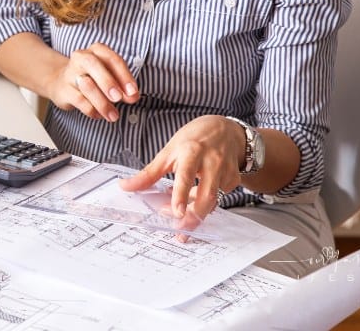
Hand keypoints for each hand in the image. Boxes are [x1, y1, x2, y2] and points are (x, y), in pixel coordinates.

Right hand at [45, 42, 139, 120]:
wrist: (61, 82)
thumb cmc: (92, 77)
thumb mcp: (109, 76)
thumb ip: (122, 85)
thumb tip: (133, 97)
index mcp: (97, 50)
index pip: (112, 59)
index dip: (124, 76)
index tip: (133, 92)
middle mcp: (81, 57)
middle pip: (94, 65)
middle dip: (108, 83)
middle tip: (119, 98)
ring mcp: (70, 73)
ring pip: (86, 85)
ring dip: (102, 102)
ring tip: (113, 115)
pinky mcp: (64, 90)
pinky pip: (79, 100)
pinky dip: (91, 110)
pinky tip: (99, 115)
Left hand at [118, 115, 244, 236]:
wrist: (225, 130)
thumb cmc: (194, 139)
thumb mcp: (169, 151)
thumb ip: (149, 172)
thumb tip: (125, 186)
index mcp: (191, 151)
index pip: (186, 175)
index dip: (181, 194)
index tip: (177, 212)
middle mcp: (211, 161)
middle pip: (206, 195)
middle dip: (194, 216)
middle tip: (179, 229)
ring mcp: (225, 171)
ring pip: (213, 200)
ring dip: (197, 211)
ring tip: (183, 212)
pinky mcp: (234, 179)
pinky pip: (219, 198)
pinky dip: (206, 203)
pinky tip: (197, 197)